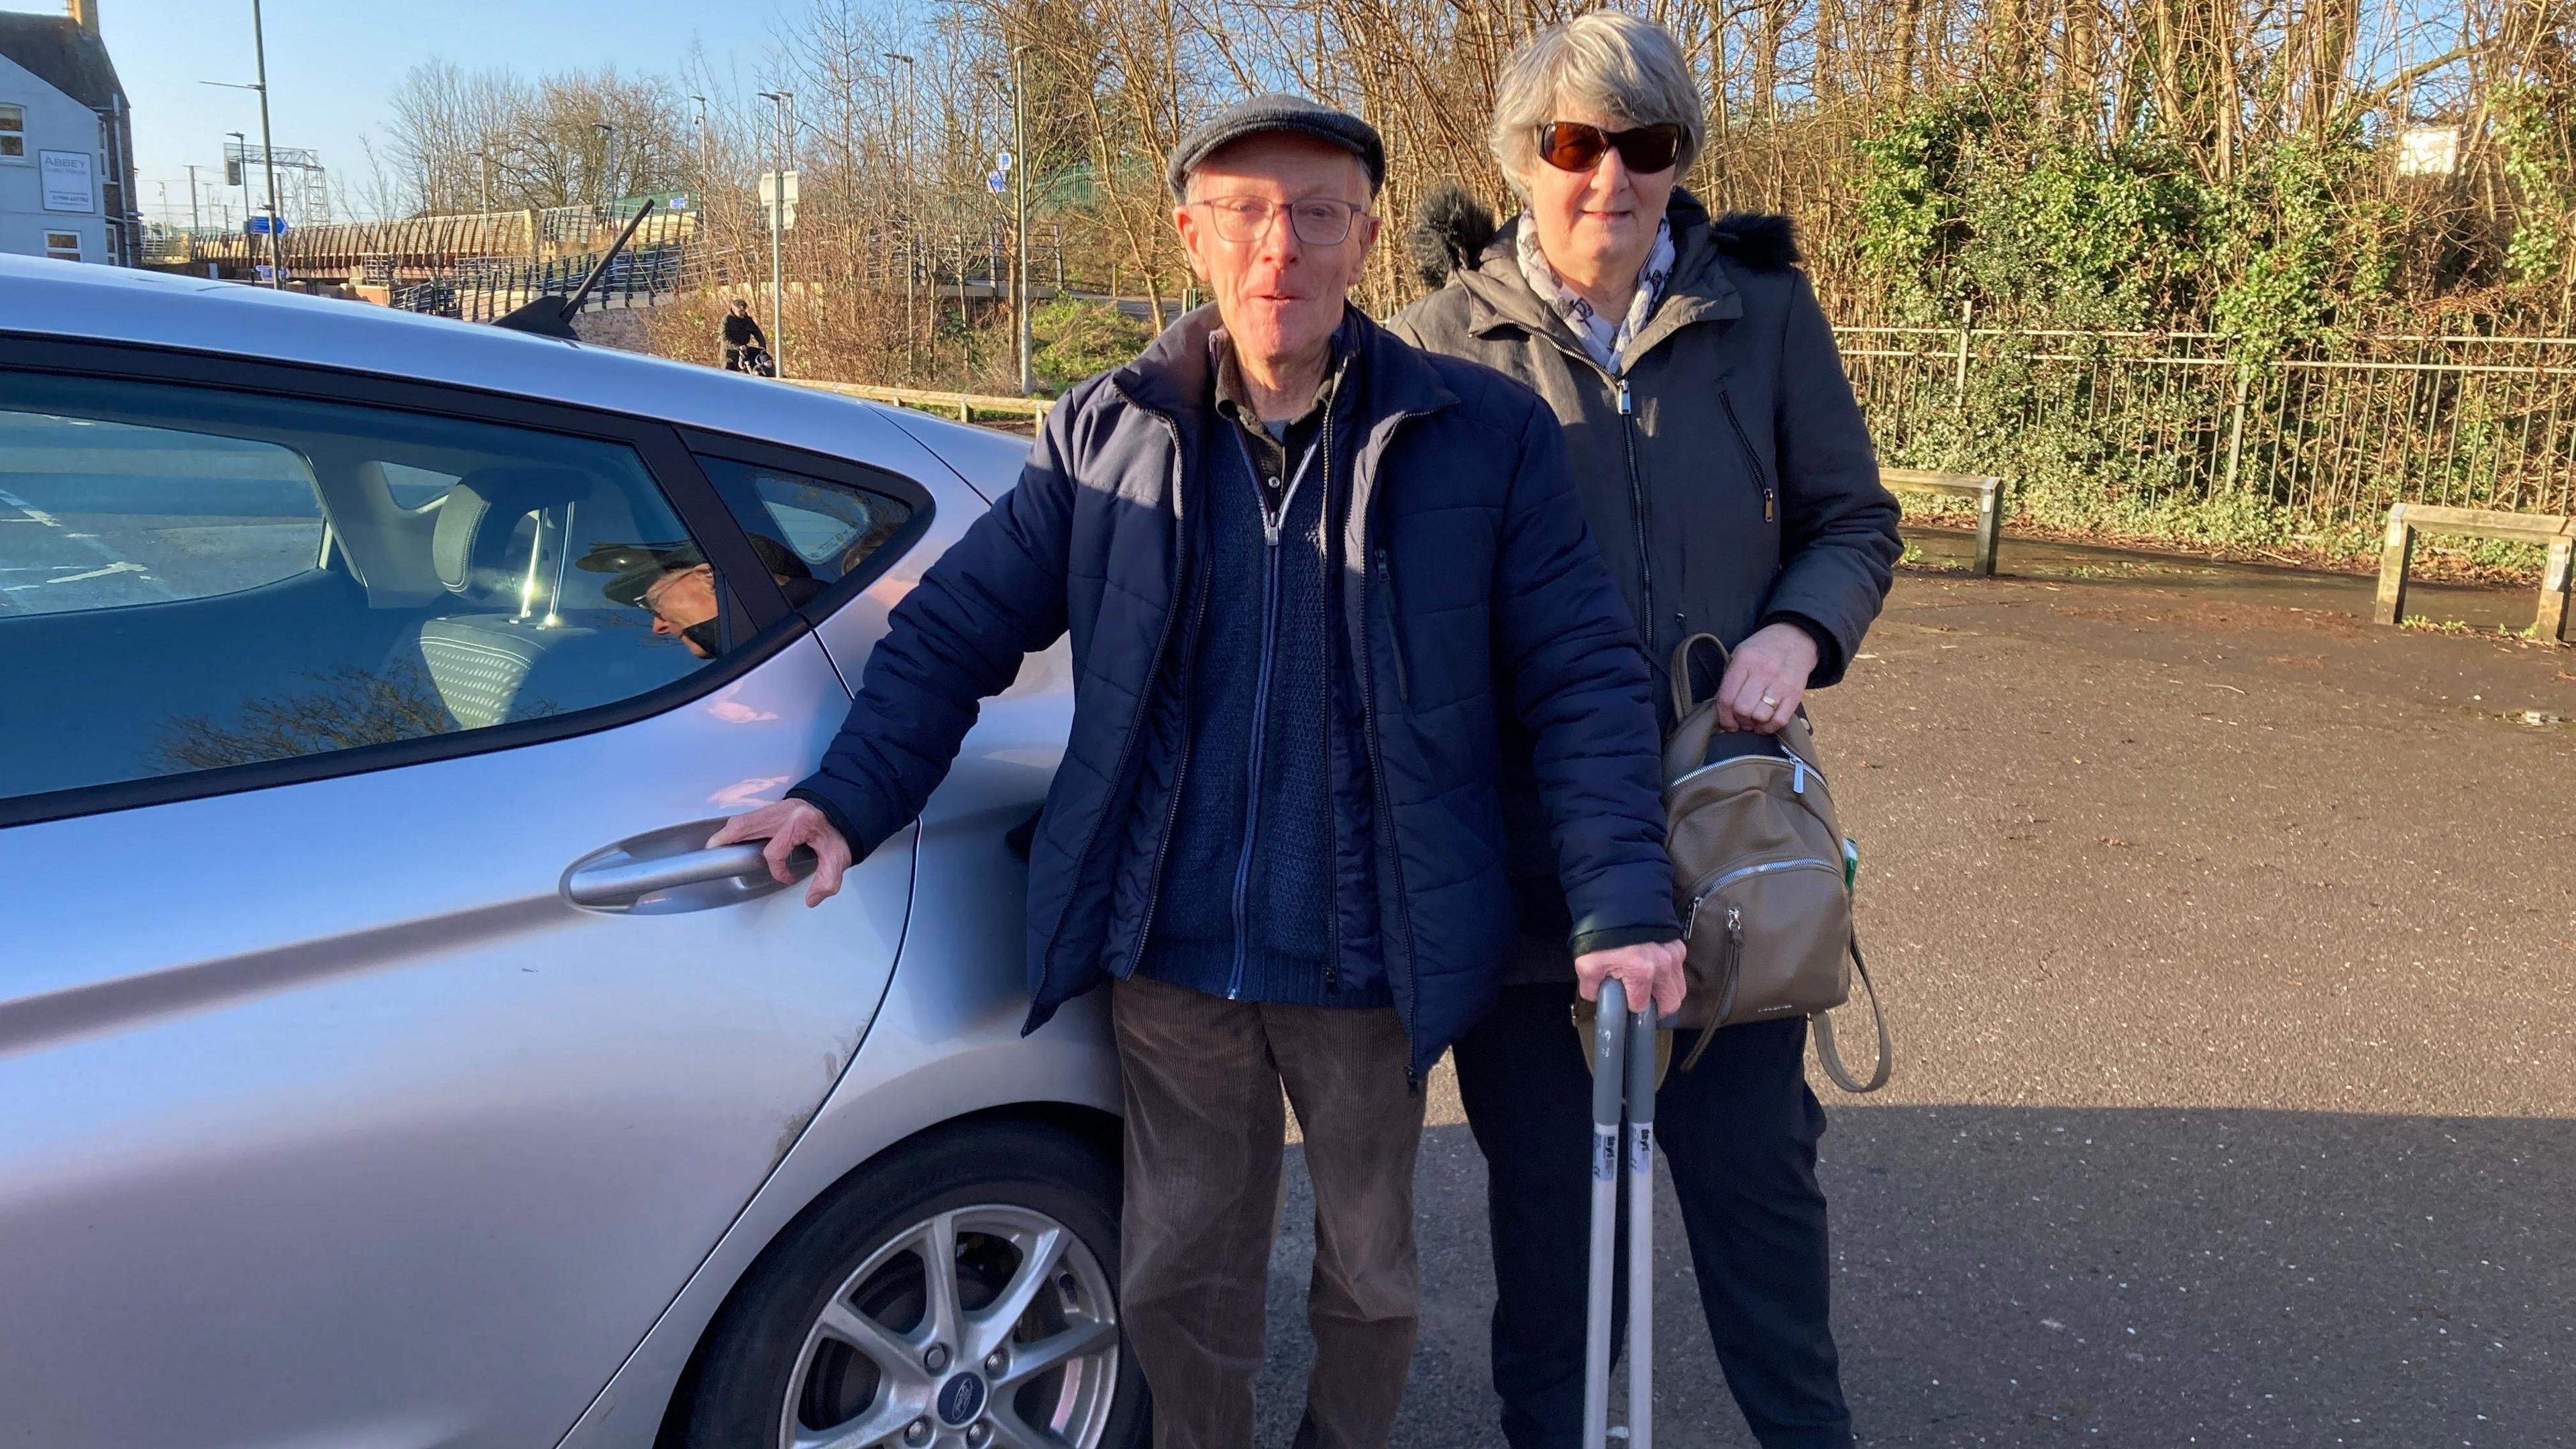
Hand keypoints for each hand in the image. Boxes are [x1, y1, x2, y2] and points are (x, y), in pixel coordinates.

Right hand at [707, 798, 852, 908]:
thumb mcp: (839, 857)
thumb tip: (812, 900)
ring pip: (743, 819)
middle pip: (746, 825)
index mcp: (800, 823)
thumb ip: (828, 880)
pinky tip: (730, 839)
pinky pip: (748, 818)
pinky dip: (736, 829)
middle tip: (713, 853)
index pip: (774, 852)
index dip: (778, 870)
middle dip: (727, 839)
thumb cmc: (838, 832)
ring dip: (727, 834)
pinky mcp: (773, 808)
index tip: (788, 877)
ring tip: (715, 848)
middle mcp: (784, 812)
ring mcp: (776, 808)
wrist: (843, 809)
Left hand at [1573, 939, 1687, 1018]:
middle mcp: (1663, 965)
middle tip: (1643, 1003)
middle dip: (1657, 1008)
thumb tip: (1598, 998)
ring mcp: (1673, 955)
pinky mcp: (1677, 945)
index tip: (1624, 1002)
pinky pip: (1679, 971)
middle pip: (1670, 1003)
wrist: (1616, 900)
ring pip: (1679, 989)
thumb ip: (1591, 988)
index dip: (1631, 1007)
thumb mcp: (1587, 963)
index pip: (1642, 1006)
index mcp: (1642, 972)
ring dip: (1666, 993)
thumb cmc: (1601, 933)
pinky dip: (1669, 976)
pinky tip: (1654, 970)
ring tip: (1649, 988)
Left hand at [1716, 622, 1820, 733]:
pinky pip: (1779, 720)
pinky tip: (1765, 724)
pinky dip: (1769, 727)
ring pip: (1760, 716)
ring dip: (1754, 724)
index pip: (1727, 697)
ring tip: (1753, 721)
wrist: (1796, 638)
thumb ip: (1731, 678)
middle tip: (1741, 720)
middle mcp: (1763, 671)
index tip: (1726, 723)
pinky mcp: (1795, 693)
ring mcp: (1780, 683)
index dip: (1723, 717)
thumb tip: (1722, 710)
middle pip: (1743, 709)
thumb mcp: (1741, 654)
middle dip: (1739, 720)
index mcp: (1745, 660)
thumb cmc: (1763, 649)